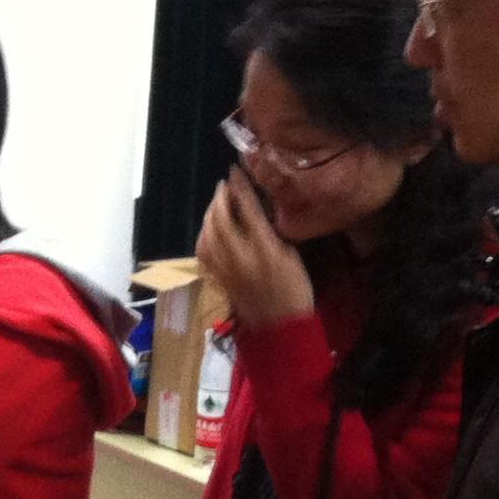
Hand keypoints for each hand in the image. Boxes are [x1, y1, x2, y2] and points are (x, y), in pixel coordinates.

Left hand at [195, 168, 313, 328]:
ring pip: (208, 235)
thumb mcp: (293, 255)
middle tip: (224, 185)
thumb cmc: (295, 290)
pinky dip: (203, 236)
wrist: (281, 326)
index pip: (248, 210)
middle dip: (220, 198)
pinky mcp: (219, 279)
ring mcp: (227, 269)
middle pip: (221, 220)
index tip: (236, 172)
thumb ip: (273, 232)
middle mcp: (243, 257)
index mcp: (266, 249)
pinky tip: (208, 228)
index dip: (240, 188)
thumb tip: (259, 210)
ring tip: (217, 203)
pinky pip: (203, 253)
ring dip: (210, 215)